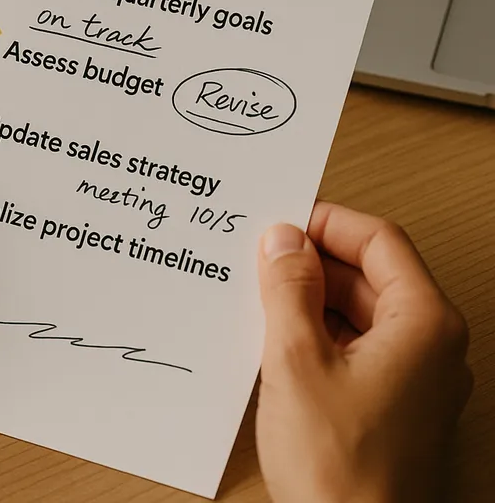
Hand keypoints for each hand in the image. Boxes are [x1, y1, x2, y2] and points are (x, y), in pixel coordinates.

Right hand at [256, 202, 471, 502]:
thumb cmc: (339, 470)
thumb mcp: (296, 360)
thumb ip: (288, 288)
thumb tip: (283, 239)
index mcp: (423, 323)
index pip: (379, 240)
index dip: (327, 223)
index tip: (283, 220)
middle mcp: (430, 344)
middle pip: (370, 273)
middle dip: (313, 261)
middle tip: (262, 258)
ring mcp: (414, 375)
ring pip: (360, 309)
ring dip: (312, 296)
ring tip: (261, 296)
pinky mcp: (392, 399)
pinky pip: (356, 343)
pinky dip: (318, 330)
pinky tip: (277, 336)